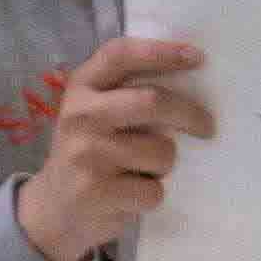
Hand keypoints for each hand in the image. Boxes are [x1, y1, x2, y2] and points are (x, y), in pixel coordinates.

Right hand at [19, 34, 212, 260]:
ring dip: (165, 165)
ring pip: (161, 152)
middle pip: (151, 102)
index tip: (197, 56)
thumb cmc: (89, 153)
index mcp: (81, 88)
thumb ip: (127, 95)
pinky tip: (131, 196)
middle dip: (190, 114)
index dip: (161, 51)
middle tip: (207, 127)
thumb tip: (192, 86)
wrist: (54, 209)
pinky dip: (151, 196)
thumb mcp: (95, 115)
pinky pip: (153, 190)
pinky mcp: (95, 192)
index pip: (120, 55)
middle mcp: (79, 116)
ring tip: (144, 171)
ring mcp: (85, 154)